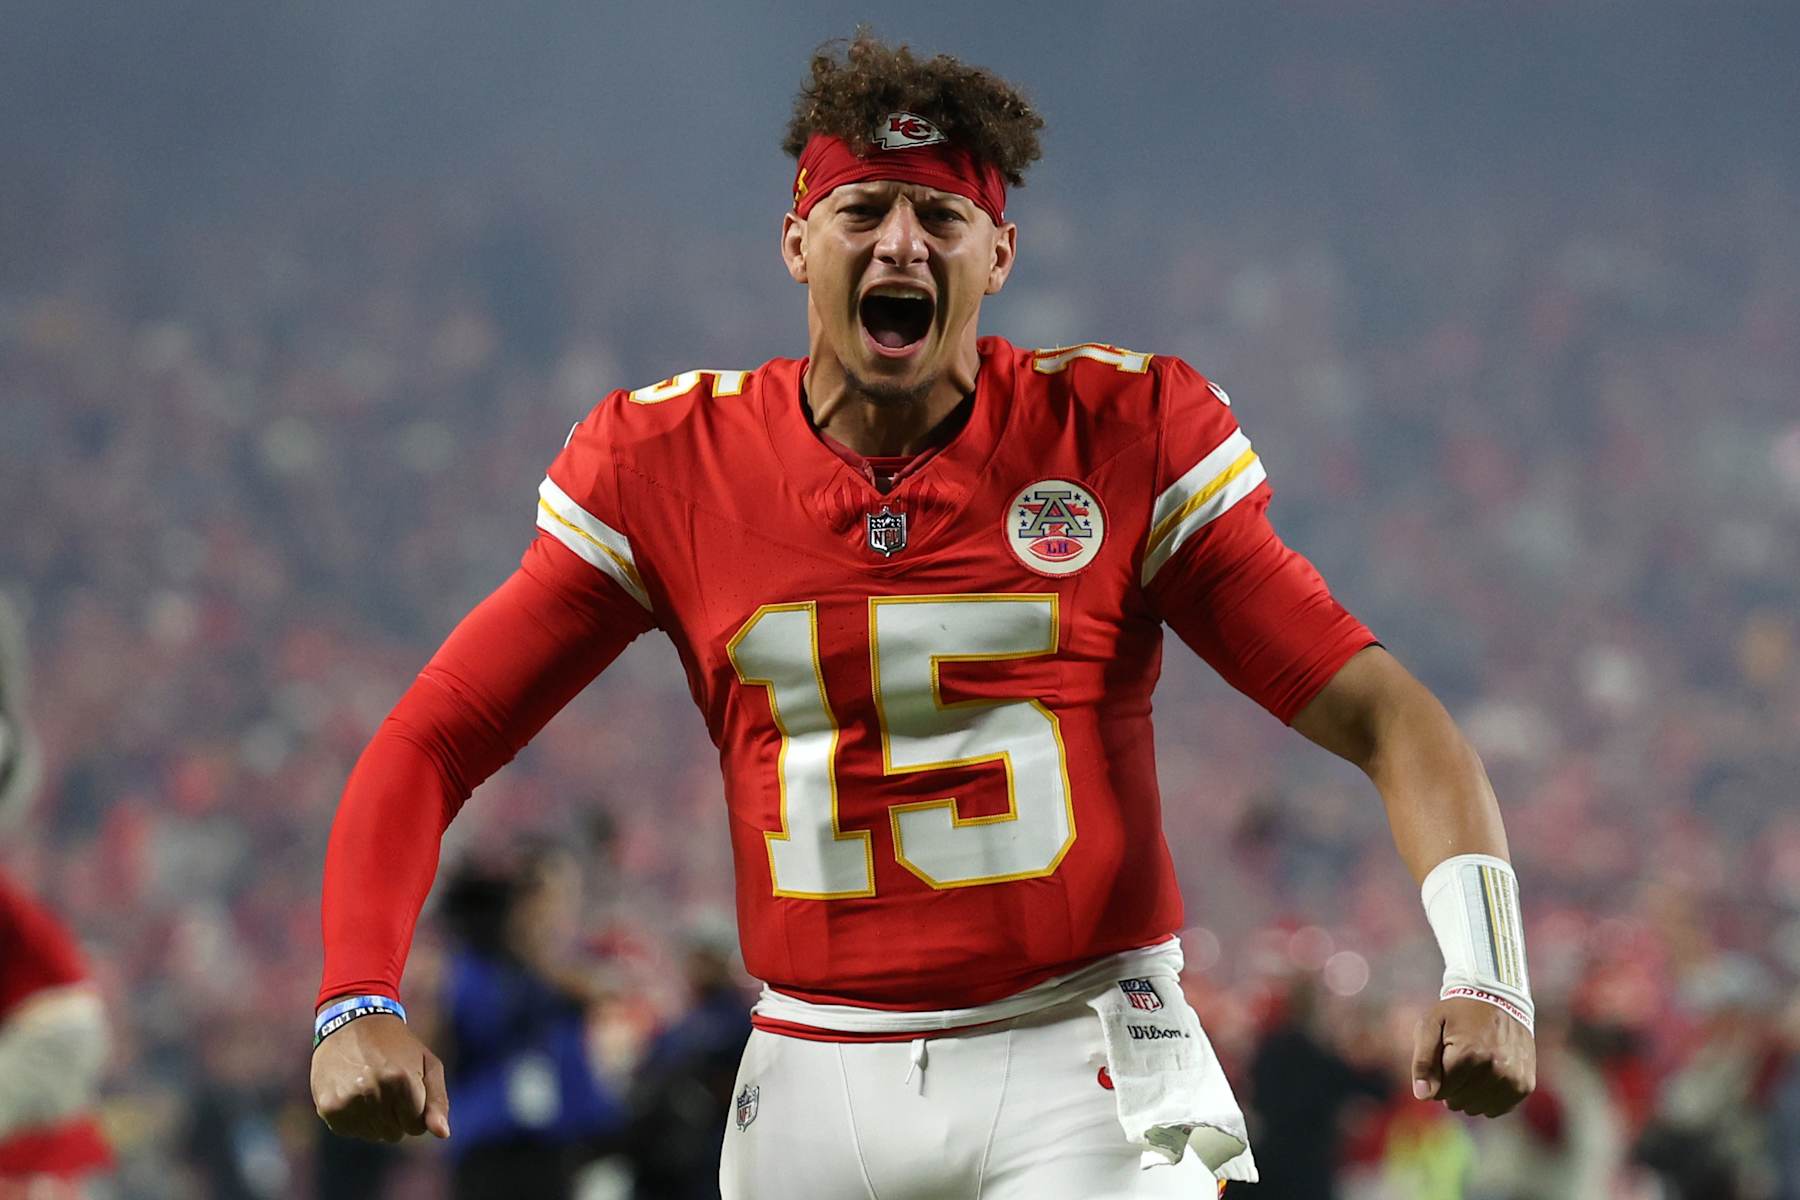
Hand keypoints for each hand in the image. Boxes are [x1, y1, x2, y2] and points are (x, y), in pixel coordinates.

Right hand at [311, 1014, 450, 1141]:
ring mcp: (349, 1101)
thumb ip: (438, 1101)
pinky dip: (354, 1119)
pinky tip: (353, 1094)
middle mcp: (374, 1092)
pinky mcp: (329, 1107)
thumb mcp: (428, 1064)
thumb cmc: (397, 1046)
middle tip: (388, 1087)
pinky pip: (350, 1132)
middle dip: (396, 1116)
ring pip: (372, 1135)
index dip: (414, 1111)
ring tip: (371, 1088)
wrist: (352, 1022)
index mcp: (402, 1080)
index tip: (408, 1091)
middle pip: (394, 1134)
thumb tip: (443, 1134)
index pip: (416, 1127)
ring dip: (375, 1119)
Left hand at [1410, 996, 1534, 1116]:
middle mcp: (1494, 1069)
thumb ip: (1423, 1062)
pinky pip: (1498, 1108)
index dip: (1436, 1076)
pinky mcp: (1525, 1085)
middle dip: (1452, 1085)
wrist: (1500, 999)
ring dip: (1470, 1093)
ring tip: (1474, 1065)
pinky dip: (1489, 1098)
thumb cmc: (1459, 1013)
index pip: (1440, 1092)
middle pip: (1458, 1102)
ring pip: (1477, 1109)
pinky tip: (1488, 1076)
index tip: (1444, 1056)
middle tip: (1459, 1059)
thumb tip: (1423, 1096)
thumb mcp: (1431, 1025)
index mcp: (1467, 1055)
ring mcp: (1512, 1079)